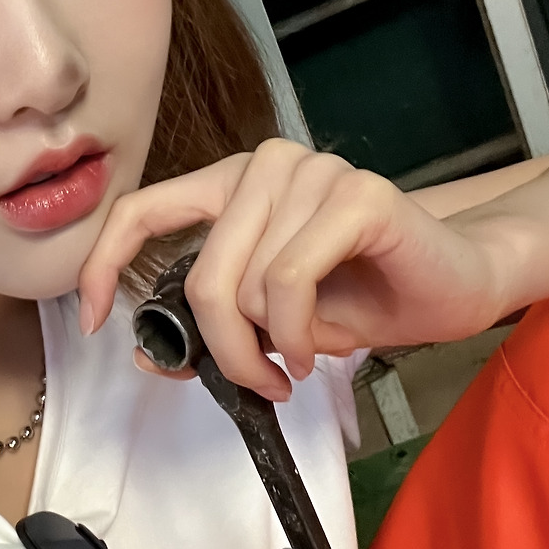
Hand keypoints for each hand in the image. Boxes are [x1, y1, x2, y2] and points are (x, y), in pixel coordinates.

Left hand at [77, 139, 504, 400]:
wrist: (453, 286)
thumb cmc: (360, 298)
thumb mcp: (266, 324)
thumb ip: (205, 329)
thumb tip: (142, 351)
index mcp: (231, 185)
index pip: (142, 210)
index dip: (105, 266)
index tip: (95, 321)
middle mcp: (266, 166)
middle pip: (200, 275)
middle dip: (222, 350)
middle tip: (257, 382)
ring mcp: (312, 173)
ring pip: (246, 286)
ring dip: (270, 346)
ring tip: (300, 357)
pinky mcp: (356, 196)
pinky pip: (290, 283)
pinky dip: (297, 332)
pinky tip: (318, 347)